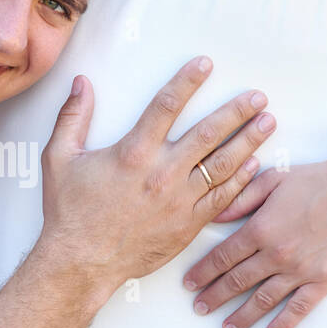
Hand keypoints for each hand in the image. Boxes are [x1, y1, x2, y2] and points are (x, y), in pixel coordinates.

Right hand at [38, 57, 274, 303]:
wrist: (82, 263)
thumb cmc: (69, 212)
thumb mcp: (59, 158)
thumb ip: (72, 117)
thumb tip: (81, 82)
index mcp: (133, 152)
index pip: (166, 105)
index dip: (188, 80)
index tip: (206, 63)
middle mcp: (162, 173)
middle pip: (209, 133)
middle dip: (237, 111)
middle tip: (258, 96)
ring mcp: (180, 200)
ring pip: (224, 165)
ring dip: (249, 140)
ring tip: (268, 122)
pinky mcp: (188, 224)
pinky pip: (223, 198)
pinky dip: (242, 180)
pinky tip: (255, 164)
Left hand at [180, 157, 326, 327]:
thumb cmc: (316, 179)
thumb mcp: (271, 179)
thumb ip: (240, 199)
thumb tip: (212, 215)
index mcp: (259, 229)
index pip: (222, 258)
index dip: (202, 273)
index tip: (188, 285)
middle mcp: (275, 254)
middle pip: (236, 282)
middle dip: (214, 297)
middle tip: (199, 309)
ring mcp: (300, 270)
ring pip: (263, 299)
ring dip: (242, 315)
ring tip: (226, 327)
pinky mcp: (324, 280)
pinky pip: (299, 308)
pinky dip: (283, 324)